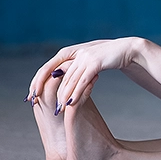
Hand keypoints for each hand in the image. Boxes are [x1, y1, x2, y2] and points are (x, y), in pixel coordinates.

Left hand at [27, 37, 141, 112]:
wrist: (129, 49)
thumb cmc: (108, 57)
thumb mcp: (87, 61)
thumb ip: (74, 67)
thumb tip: (59, 76)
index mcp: (69, 51)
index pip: (47, 68)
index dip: (37, 82)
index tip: (31, 95)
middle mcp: (75, 52)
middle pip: (56, 77)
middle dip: (47, 93)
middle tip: (41, 106)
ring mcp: (85, 57)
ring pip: (69, 81)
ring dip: (62, 97)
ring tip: (58, 110)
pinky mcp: (95, 63)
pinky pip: (82, 81)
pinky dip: (75, 93)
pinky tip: (71, 103)